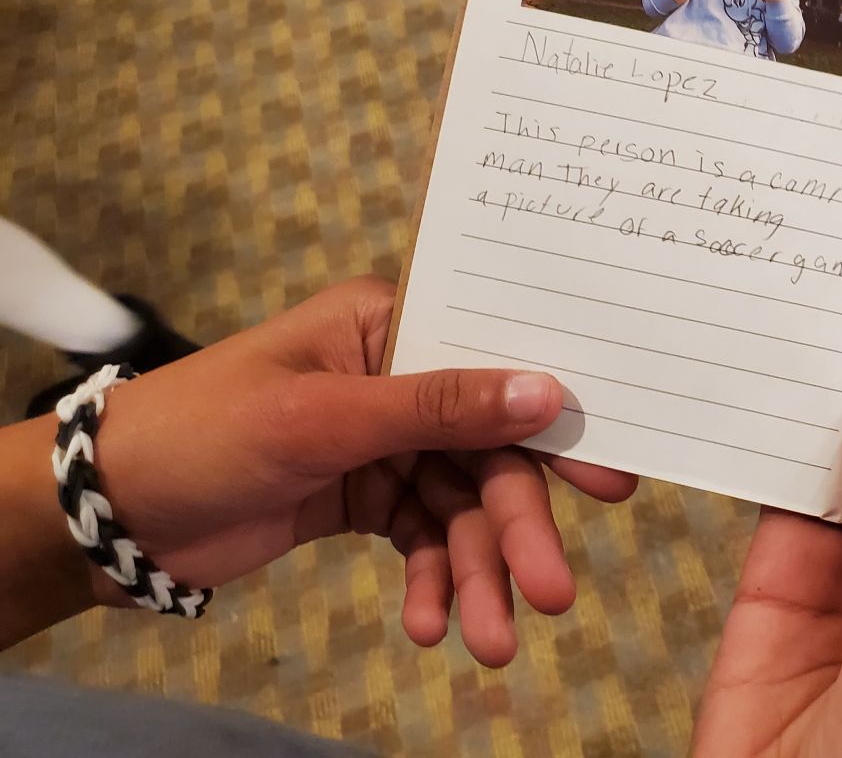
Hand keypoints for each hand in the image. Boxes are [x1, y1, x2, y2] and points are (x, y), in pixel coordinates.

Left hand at [82, 277, 636, 665]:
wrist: (107, 513)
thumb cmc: (206, 431)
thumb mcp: (322, 417)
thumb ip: (438, 407)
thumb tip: (547, 391)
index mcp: (390, 325)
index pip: (494, 362)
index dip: (551, 422)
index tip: (608, 478)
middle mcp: (399, 376)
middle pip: (484, 453)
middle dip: (513, 528)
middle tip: (554, 592)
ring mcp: (383, 440)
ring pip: (458, 507)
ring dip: (475, 572)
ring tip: (486, 642)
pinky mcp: (365, 496)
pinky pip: (422, 538)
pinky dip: (432, 581)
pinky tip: (432, 624)